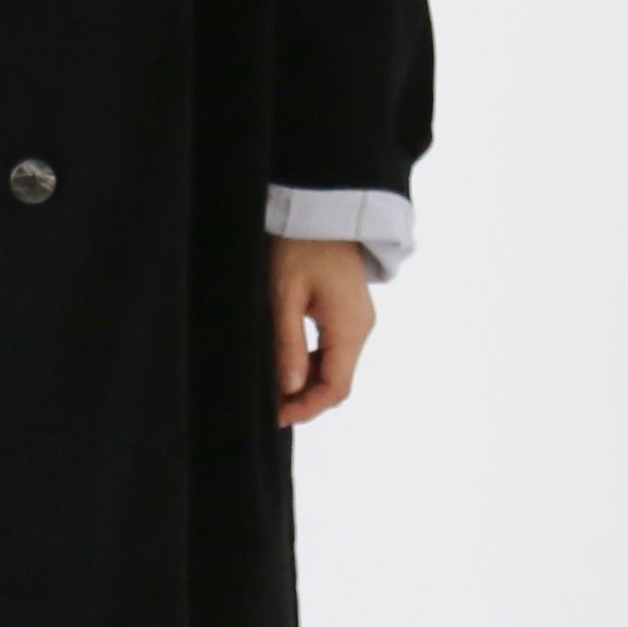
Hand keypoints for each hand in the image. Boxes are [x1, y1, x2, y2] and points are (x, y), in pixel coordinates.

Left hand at [270, 238, 374, 426]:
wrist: (321, 209)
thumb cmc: (300, 246)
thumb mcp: (284, 295)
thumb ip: (287, 344)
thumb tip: (289, 389)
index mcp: (350, 328)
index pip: (335, 388)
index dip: (307, 408)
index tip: (275, 417)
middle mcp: (360, 329)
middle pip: (337, 383)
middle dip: (304, 400)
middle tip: (267, 406)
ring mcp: (357, 322)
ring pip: (335, 369)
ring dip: (305, 384)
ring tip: (270, 388)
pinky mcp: (348, 314)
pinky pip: (332, 351)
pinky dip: (309, 365)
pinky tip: (283, 365)